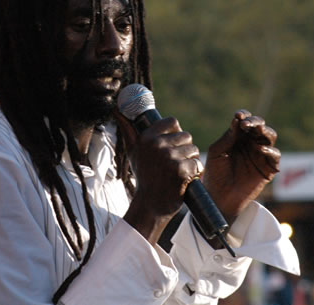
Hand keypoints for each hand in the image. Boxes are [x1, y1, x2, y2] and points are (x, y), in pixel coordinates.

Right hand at [115, 110, 199, 243]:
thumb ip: (128, 130)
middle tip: (176, 163)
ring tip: (180, 171)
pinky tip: (186, 179)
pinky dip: (195, 172)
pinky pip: (197, 164)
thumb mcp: (133, 152)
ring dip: (191, 160)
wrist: (150, 205)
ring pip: (193, 149)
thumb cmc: (144, 176)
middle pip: (186, 136)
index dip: (176, 132)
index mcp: (146, 138)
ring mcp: (169, 157)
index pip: (172, 122)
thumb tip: (116, 109)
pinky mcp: (180, 170)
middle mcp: (157, 145)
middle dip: (185, 149)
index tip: (173, 144)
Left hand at [202, 109, 279, 224]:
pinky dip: (270, 150)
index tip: (238, 116)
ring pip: (270, 136)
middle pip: (259, 125)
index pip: (244, 121)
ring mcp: (260, 154)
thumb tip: (237, 120)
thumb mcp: (217, 152)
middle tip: (246, 123)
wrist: (219, 197)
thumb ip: (227, 137)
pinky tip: (260, 149)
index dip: (243, 116)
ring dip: (264, 131)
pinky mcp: (268, 168)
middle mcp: (250, 143)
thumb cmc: (215, 173)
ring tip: (256, 130)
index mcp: (237, 137)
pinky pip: (275, 155)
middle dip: (255, 121)